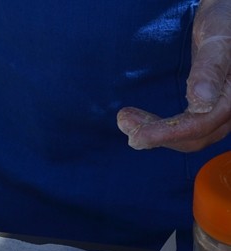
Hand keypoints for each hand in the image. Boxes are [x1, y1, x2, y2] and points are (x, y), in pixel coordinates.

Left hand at [117, 0, 230, 150]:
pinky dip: (162, 127)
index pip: (202, 124)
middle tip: (124, 121)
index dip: (167, 134)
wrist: (226, 18)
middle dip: (157, 135)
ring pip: (190, 136)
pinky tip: (141, 120)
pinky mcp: (208, 108)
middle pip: (196, 138)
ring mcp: (221, 110)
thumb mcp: (218, 40)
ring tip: (126, 119)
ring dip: (157, 133)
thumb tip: (201, 103)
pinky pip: (186, 126)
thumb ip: (210, 69)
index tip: (136, 135)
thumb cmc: (225, 23)